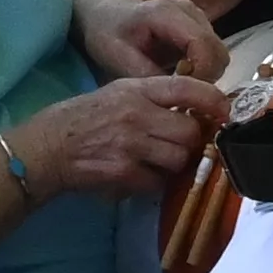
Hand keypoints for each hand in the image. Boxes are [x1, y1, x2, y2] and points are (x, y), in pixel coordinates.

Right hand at [16, 73, 232, 197]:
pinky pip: (158, 183)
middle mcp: (136, 114)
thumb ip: (156, 97)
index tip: (225, 112)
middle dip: (190, 142)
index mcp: (137, 90)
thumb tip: (197, 110)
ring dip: (173, 164)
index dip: (213, 101)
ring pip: (179, 160)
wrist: (47, 147)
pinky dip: (153, 183)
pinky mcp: (123, 173)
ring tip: (155, 160)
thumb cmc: (86, 117)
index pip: (187, 88)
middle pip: (190, 132)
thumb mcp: (118, 92)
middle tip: (177, 144)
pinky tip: (137, 175)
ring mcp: (130, 145)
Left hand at [71, 0, 226, 81]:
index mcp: (166, 13)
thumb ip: (146, 75)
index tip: (184, 95)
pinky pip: (212, 53)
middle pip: (218, 51)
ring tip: (176, 84)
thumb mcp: (117, 57)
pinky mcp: (200, 26)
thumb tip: (175, 98)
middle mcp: (189, 11)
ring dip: (205, 75)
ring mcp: (198, 17)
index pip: (202, 44)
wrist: (105, 13)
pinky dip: (202, 69)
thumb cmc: (107, 33)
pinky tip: (179, 76)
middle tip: (180, 95)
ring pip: (219, 54)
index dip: (201, 74)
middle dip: (205, 78)